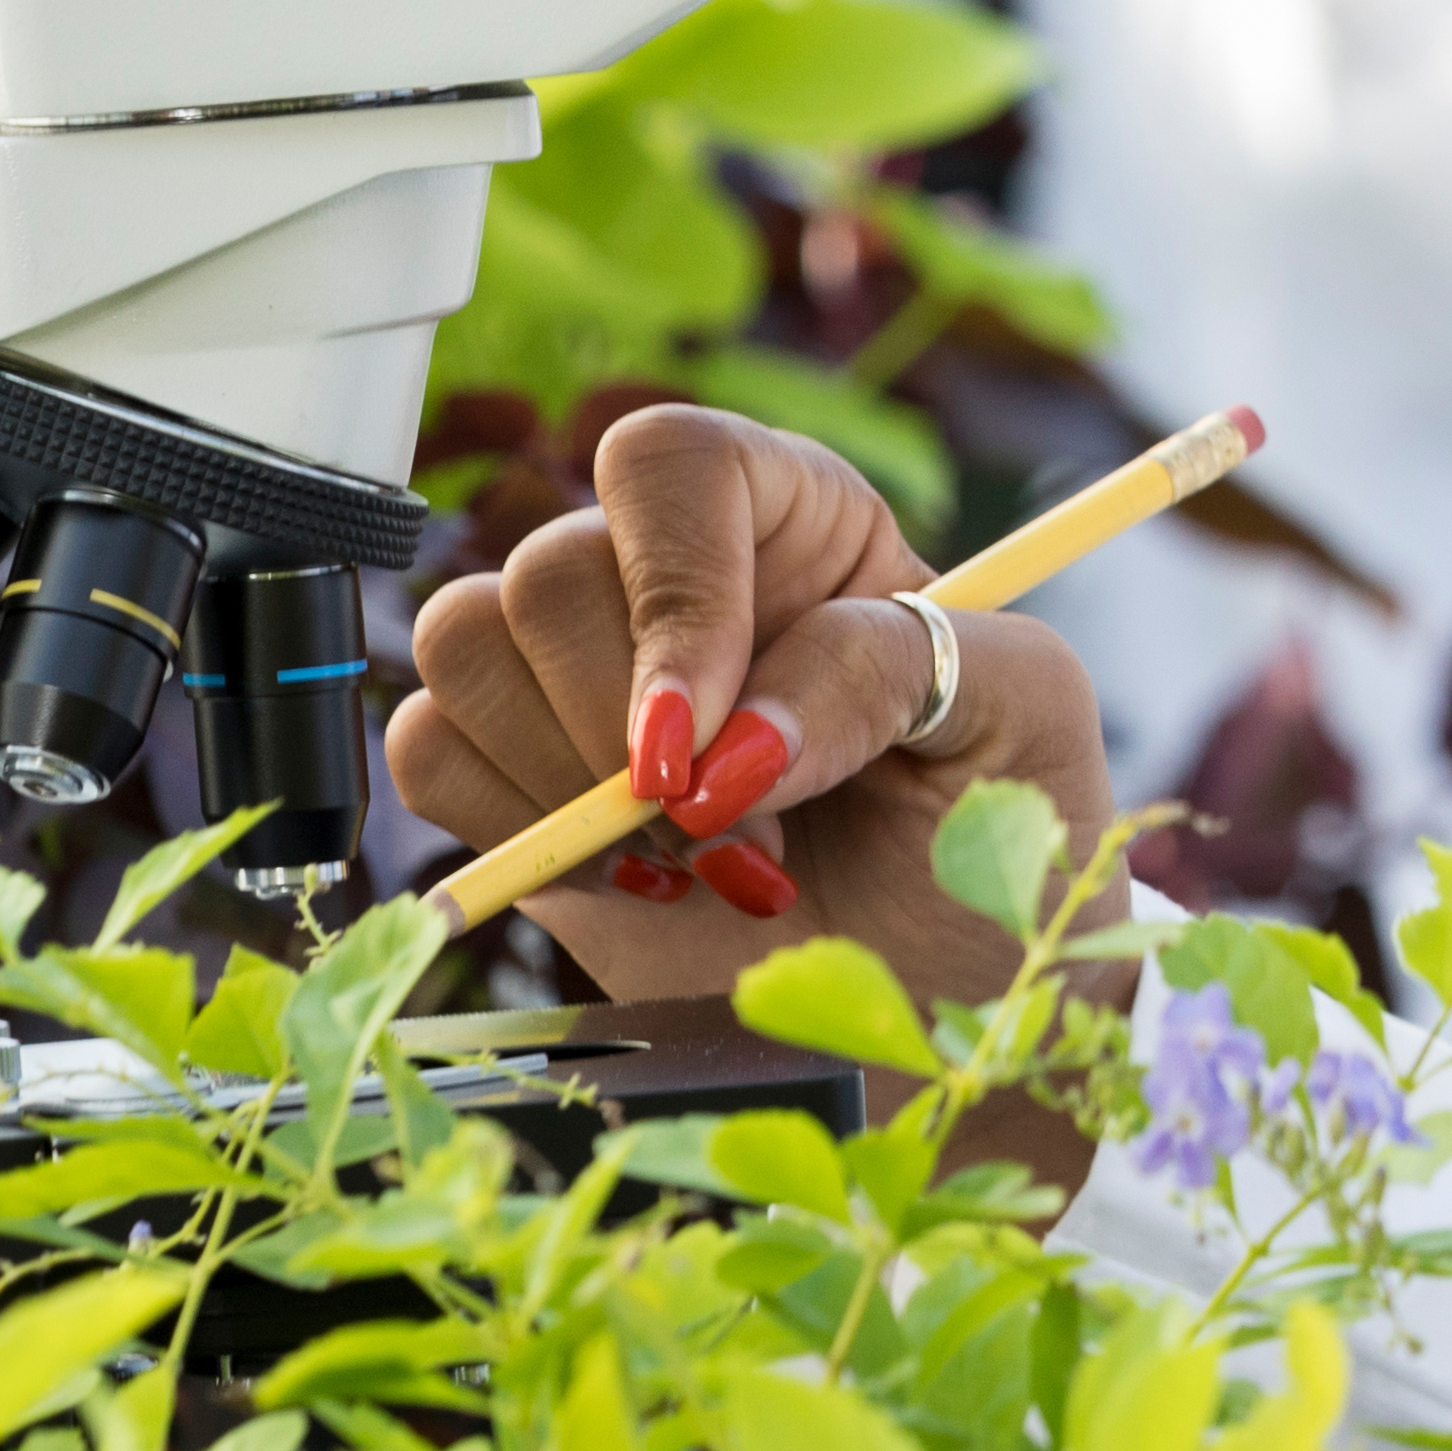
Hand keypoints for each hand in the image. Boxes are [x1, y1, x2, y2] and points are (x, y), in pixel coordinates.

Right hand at [385, 403, 1122, 1027]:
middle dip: (625, 737)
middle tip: (734, 836)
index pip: (668, 461)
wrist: (941, 989)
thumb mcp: (1021, 712)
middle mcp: (677, 570)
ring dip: (566, 785)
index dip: (669, 591)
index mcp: (794, 513)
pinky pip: (429, 746)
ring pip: (466, 641)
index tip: (701, 739)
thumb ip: (894, 671)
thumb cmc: (999, 831)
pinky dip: (512, 831)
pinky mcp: (519, 770)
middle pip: (552, 567)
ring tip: (694, 861)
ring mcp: (583, 670)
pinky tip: (632, 883)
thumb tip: (733, 739)